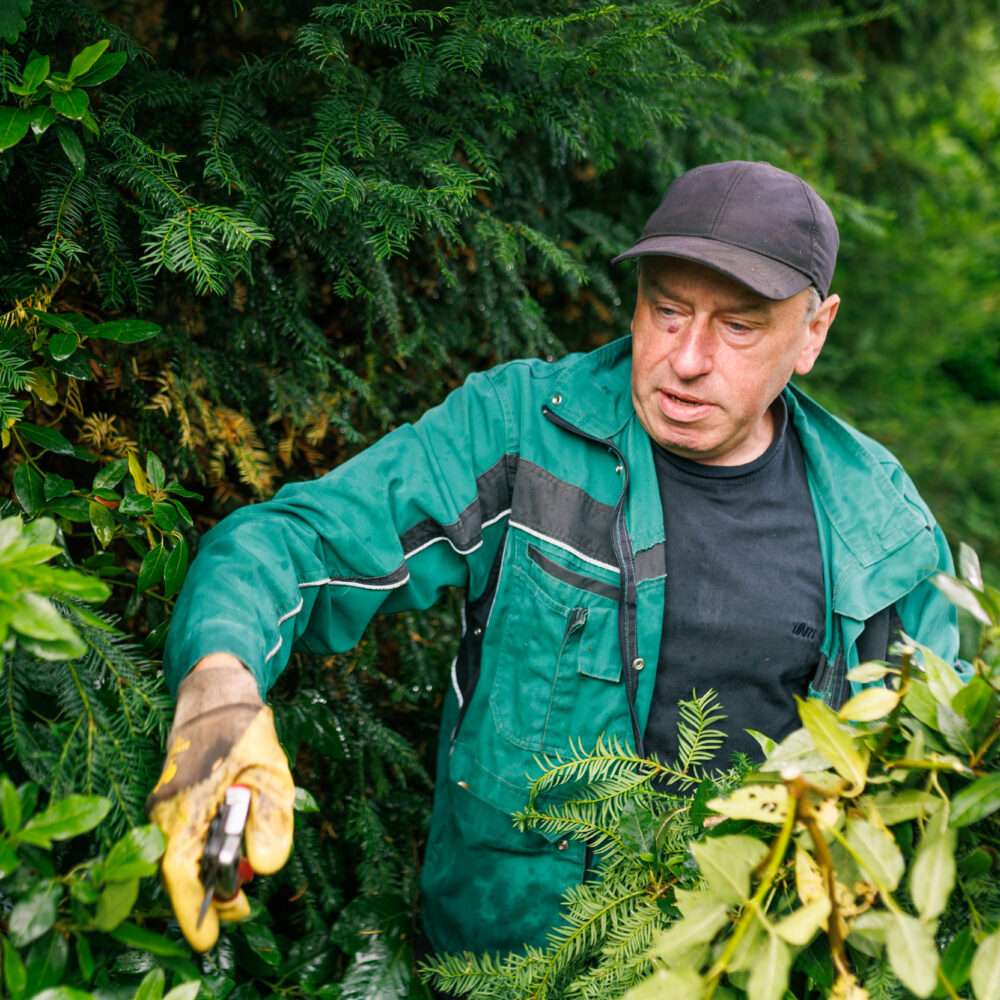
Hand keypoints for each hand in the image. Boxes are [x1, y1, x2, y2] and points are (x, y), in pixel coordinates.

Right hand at [146, 661, 294, 950]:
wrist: (216, 690)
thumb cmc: (242, 727)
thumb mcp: (269, 768)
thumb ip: (271, 817)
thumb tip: (269, 867)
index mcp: (184, 805)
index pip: (179, 871)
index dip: (192, 909)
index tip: (209, 939)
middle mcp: (166, 811)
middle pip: (182, 870)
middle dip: (210, 896)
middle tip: (243, 907)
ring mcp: (167, 806)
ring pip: (185, 855)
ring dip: (212, 874)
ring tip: (244, 883)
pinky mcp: (174, 800)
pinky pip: (188, 837)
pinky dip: (209, 851)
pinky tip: (234, 849)